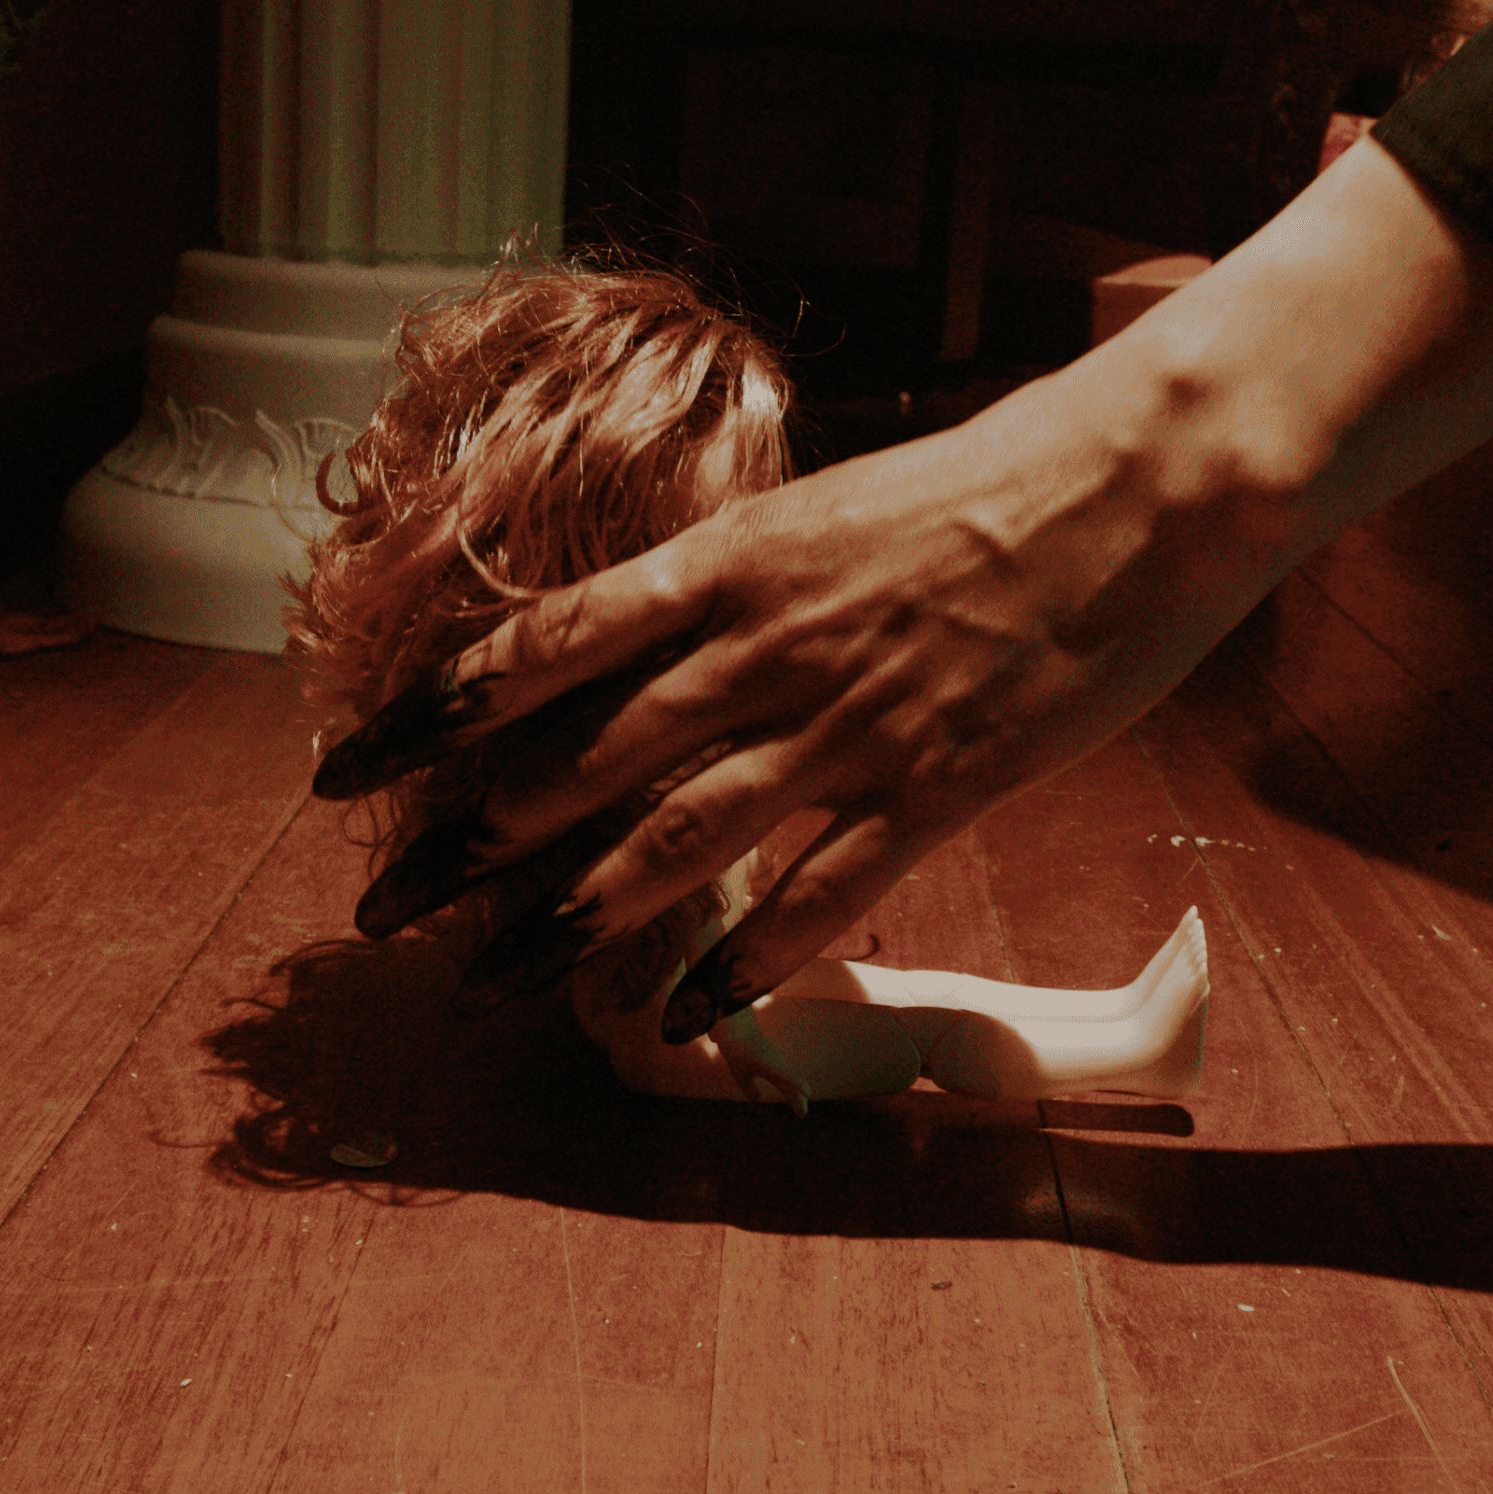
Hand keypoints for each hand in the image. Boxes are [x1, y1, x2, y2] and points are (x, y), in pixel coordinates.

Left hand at [325, 139, 1492, 1027]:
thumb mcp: (829, 512)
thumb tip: (645, 640)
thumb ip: (736, 585)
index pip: (544, 642)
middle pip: (584, 762)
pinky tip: (691, 1012)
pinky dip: (747, 962)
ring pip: (681, 843)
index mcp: (731, 560)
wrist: (1139, 481)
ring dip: (580, 920)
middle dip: (473, 845)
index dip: (435, 712)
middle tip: (387, 911)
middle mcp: (765, 648)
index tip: (352, 764)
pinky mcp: (934, 788)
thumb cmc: (992, 482)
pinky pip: (819, 895)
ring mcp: (848, 726)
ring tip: (500, 980)